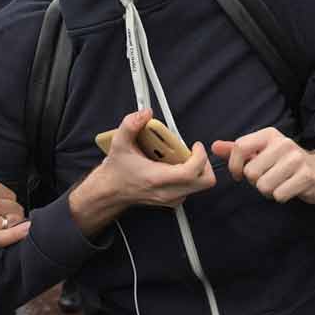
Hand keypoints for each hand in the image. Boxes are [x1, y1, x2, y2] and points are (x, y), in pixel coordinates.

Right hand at [68, 110, 215, 235]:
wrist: (110, 191)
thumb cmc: (116, 171)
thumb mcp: (119, 143)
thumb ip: (130, 124)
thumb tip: (145, 114)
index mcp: (157, 178)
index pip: (191, 172)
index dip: (200, 156)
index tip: (196, 145)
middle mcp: (167, 191)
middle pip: (204, 182)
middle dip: (204, 163)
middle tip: (194, 152)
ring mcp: (170, 199)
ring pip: (199, 186)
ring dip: (197, 169)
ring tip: (183, 157)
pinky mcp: (171, 200)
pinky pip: (191, 189)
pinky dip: (190, 176)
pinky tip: (177, 166)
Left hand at [211, 128, 314, 203]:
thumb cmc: (288, 164)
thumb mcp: (263, 152)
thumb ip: (238, 150)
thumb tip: (214, 146)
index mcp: (269, 135)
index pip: (239, 148)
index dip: (234, 166)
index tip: (238, 175)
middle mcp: (283, 143)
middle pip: (250, 173)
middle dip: (256, 182)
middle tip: (269, 178)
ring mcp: (296, 159)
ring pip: (263, 186)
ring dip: (269, 191)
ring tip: (280, 184)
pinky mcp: (307, 176)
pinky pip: (278, 195)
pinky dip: (281, 197)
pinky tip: (290, 189)